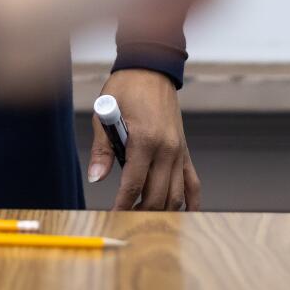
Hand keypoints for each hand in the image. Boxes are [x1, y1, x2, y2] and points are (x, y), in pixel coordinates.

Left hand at [88, 68, 200, 210]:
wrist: (151, 68)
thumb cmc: (126, 88)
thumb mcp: (104, 113)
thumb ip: (103, 149)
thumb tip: (96, 178)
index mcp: (146, 139)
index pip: (134, 184)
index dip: (121, 205)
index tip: (112, 217)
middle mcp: (167, 149)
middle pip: (156, 195)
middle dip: (140, 212)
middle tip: (124, 221)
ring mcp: (179, 151)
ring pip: (175, 195)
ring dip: (160, 211)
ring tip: (143, 219)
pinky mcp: (184, 150)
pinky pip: (192, 183)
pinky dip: (189, 203)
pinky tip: (182, 215)